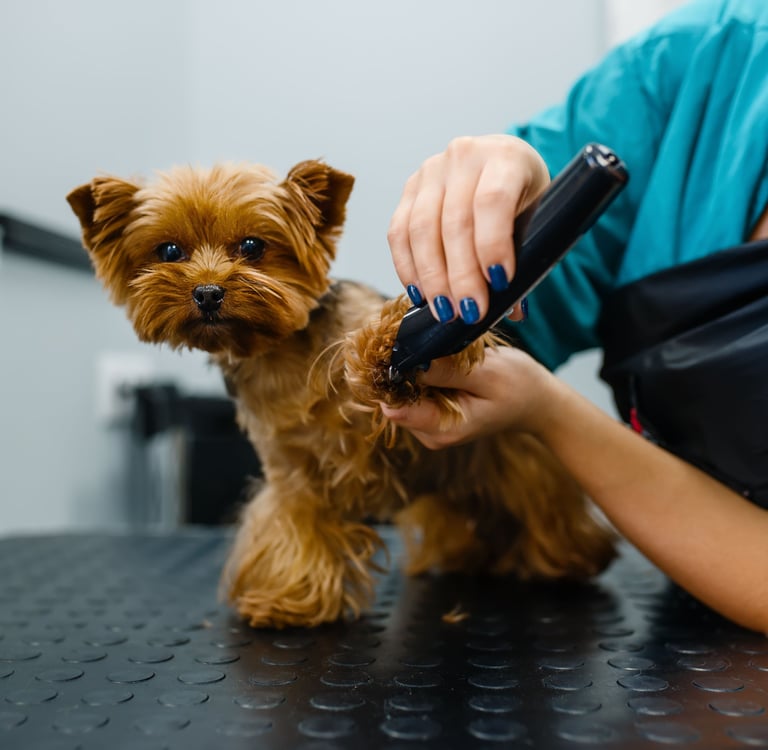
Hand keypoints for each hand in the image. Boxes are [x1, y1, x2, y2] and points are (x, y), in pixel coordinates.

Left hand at [380, 346, 555, 448]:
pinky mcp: (431, 412)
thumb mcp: (487, 374)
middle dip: (405, 367)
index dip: (390, 374)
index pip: (393, 405)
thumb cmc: (519, 386)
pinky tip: (442, 361)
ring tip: (441, 352)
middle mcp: (429, 432)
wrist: (538, 402)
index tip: (400, 347)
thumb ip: (446, 372)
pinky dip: (423, 371)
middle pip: (394, 396)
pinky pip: (414, 388)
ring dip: (415, 367)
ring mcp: (428, 424)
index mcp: (442, 428)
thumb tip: (404, 363)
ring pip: (402, 390)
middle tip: (428, 342)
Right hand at [387, 135, 549, 324]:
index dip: (493, 244)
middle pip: (455, 221)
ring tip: (445, 311)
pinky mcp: (408, 189)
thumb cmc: (523, 197)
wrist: (500, 167)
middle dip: (461, 275)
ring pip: (421, 229)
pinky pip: (398, 233)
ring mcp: (431, 170)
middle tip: (470, 312)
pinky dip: (407, 268)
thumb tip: (513, 310)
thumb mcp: (537, 219)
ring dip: (432, 277)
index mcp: (505, 156)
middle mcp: (464, 156)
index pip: (493, 200)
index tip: (499, 283)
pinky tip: (420, 294)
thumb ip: (527, 259)